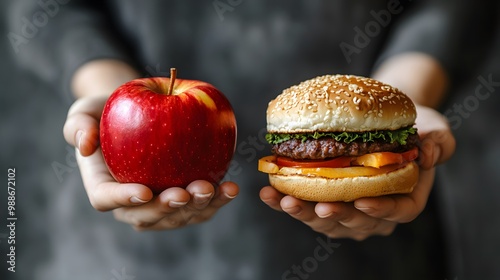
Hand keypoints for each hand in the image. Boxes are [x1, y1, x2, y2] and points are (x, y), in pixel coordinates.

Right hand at [63, 95, 238, 230]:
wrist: (136, 114)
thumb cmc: (107, 111)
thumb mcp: (85, 110)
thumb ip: (78, 124)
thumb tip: (85, 145)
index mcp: (102, 184)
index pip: (107, 199)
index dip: (124, 199)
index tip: (145, 190)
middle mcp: (130, 201)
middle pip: (146, 216)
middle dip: (168, 209)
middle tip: (187, 192)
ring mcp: (158, 203)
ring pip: (176, 217)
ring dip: (197, 208)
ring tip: (216, 190)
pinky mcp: (183, 198)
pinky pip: (199, 207)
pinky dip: (216, 200)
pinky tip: (231, 187)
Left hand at [260, 105, 454, 239]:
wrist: (385, 122)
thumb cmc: (414, 127)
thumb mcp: (436, 130)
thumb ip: (439, 143)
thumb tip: (429, 155)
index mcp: (406, 198)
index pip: (397, 212)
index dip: (380, 211)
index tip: (362, 201)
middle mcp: (376, 211)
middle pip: (355, 223)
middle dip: (334, 216)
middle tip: (317, 206)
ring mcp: (349, 210)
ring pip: (326, 221)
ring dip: (303, 212)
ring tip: (283, 199)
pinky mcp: (326, 200)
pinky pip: (306, 206)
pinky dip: (285, 201)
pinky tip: (269, 193)